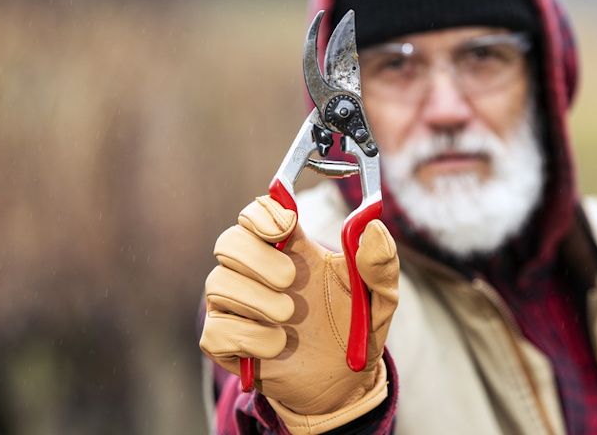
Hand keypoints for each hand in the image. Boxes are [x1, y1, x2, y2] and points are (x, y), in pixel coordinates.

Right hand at [200, 195, 398, 423]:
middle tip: (289, 279)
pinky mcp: (227, 342)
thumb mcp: (380, 298)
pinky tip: (275, 345)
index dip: (263, 213)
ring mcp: (239, 307)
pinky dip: (247, 336)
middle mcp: (258, 272)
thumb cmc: (357, 330)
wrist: (345, 384)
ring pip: (218, 284)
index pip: (259, 212)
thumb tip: (373, 226)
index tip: (286, 226)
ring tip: (288, 317)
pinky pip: (215, 330)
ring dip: (255, 300)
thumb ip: (380, 264)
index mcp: (292, 250)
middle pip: (229, 241)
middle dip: (256, 257)